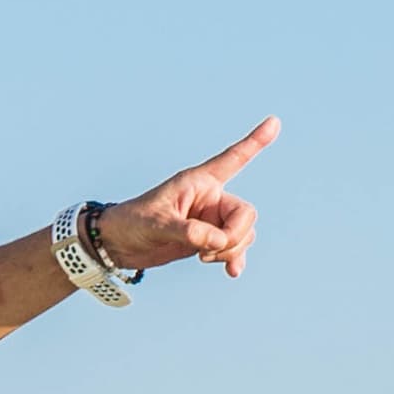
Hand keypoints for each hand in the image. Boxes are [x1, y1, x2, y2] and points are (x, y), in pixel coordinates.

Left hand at [79, 119, 279, 279]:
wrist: (119, 244)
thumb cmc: (132, 223)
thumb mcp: (156, 225)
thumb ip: (187, 231)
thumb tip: (217, 242)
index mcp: (199, 182)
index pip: (233, 159)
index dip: (255, 141)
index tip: (275, 122)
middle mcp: (210, 198)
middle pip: (245, 213)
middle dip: (234, 236)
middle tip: (208, 250)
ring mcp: (212, 220)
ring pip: (244, 233)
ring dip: (231, 250)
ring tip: (202, 258)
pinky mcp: (209, 239)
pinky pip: (236, 248)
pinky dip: (235, 259)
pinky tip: (231, 271)